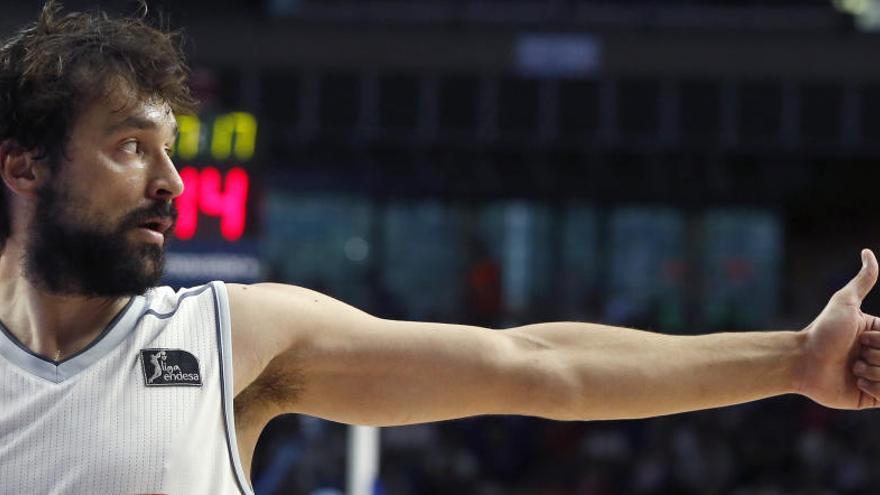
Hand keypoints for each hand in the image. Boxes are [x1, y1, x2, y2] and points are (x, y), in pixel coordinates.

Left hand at [798, 249, 879, 409]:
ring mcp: (878, 377)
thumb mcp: (844, 302)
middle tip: (854, 354)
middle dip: (876, 356)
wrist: (802, 361)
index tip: (862, 339)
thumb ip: (862, 281)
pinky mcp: (872, 398)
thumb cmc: (822, 331)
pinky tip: (854, 380)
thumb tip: (867, 251)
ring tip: (851, 367)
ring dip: (872, 371)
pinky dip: (873, 387)